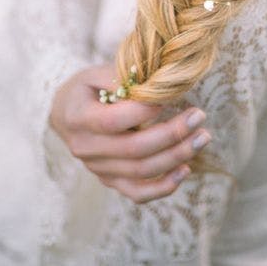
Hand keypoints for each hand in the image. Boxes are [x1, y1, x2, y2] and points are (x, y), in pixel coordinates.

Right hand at [49, 61, 211, 203]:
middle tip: (199, 117)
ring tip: (202, 138)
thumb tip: (154, 84)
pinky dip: (163, 187)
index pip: (114, 121)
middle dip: (172, 135)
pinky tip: (185, 170)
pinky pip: (137, 193)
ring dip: (176, 157)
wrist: (64, 115)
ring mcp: (98, 169)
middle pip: (134, 149)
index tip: (171, 96)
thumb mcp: (94, 74)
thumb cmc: (85, 89)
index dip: (144, 111)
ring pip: (141, 171)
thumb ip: (119, 77)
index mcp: (79, 118)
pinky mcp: (109, 181)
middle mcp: (87, 148)